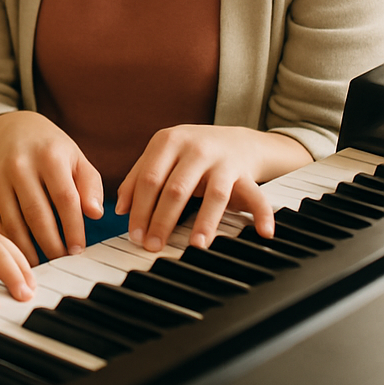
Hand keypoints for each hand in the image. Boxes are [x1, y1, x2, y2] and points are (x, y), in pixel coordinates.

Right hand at [0, 111, 103, 263]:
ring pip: (14, 223)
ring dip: (30, 250)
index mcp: (48, 155)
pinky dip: (9, 243)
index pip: (64, 198)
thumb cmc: (50, 150)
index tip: (79, 250)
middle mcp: (19, 164)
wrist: (10, 131)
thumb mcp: (76, 158)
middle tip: (63, 262)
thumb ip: (90, 185)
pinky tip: (22, 255)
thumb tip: (95, 213)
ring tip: (44, 263)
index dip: (73, 228)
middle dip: (52, 244)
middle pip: (37, 214)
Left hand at [116, 125, 313, 250]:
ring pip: (213, 194)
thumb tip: (120, 209)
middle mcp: (195, 149)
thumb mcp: (161, 155)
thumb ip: (138, 177)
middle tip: (153, 246)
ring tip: (196, 246)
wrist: (236, 139)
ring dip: (204, 222)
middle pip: (175, 189)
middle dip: (162, 220)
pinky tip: (264, 233)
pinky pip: (256, 195)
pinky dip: (262, 214)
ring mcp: (222, 161)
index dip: (140, 208)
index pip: (149, 178)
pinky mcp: (246, 173)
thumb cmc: (189, 152)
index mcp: (168, 142)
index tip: (133, 234)